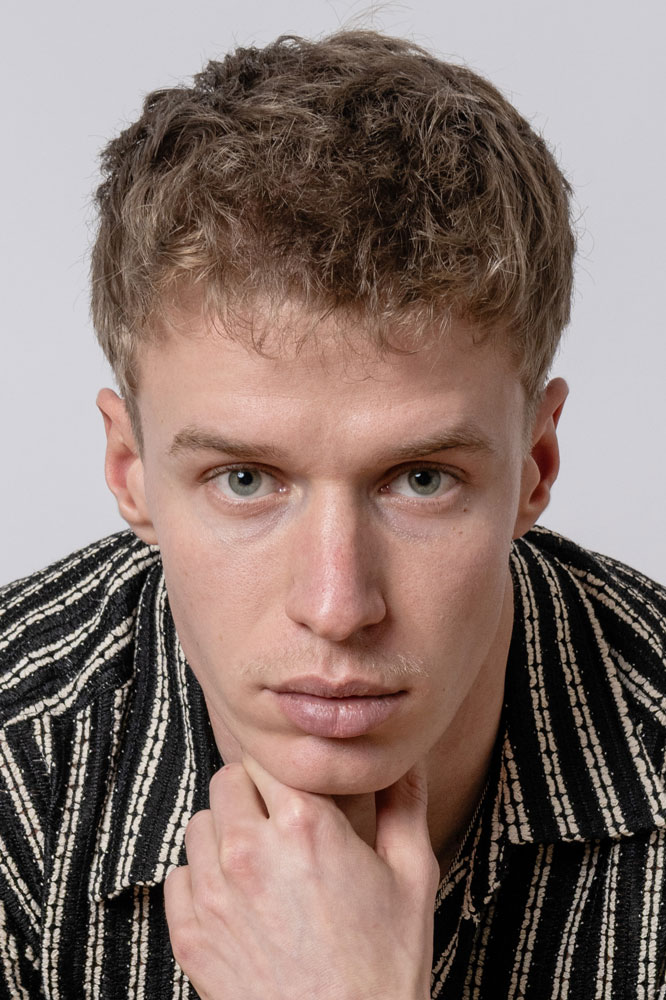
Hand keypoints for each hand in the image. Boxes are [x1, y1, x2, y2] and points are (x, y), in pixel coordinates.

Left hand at [164, 754, 439, 999]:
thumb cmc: (385, 966)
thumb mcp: (413, 876)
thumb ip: (405, 804)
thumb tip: (404, 760)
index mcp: (304, 824)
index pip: (268, 755)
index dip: (284, 767)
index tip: (297, 784)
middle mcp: (249, 850)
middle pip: (227, 780)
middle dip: (252, 792)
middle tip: (279, 822)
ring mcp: (213, 894)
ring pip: (199, 824)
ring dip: (225, 832)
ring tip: (259, 860)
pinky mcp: (191, 935)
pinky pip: (178, 876)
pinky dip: (201, 879)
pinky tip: (236, 897)